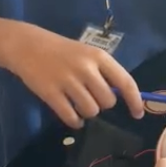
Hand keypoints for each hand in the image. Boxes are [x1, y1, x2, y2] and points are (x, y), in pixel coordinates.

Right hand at [6, 24, 144, 126]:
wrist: (27, 45)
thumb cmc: (61, 50)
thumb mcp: (86, 53)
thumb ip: (103, 72)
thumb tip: (121, 97)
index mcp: (98, 56)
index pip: (125, 82)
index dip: (135, 101)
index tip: (138, 114)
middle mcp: (86, 68)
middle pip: (108, 101)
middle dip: (102, 104)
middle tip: (90, 97)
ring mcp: (68, 81)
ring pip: (91, 111)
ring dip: (87, 112)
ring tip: (78, 104)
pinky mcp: (50, 93)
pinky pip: (71, 117)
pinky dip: (74, 121)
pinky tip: (71, 116)